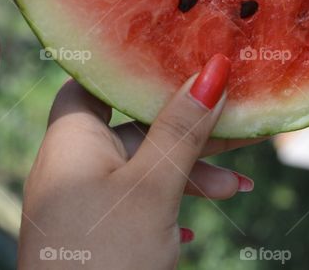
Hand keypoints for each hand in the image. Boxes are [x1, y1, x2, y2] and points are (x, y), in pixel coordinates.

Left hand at [18, 55, 252, 269]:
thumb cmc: (107, 256)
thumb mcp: (154, 187)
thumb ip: (182, 129)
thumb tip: (212, 68)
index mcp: (71, 135)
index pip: (100, 78)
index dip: (139, 66)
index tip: (183, 59)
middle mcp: (68, 161)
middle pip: (132, 126)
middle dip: (186, 131)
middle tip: (240, 131)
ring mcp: (76, 200)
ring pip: (138, 168)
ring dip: (186, 174)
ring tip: (236, 189)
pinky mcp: (87, 235)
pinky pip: (131, 204)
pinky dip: (165, 206)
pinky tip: (190, 228)